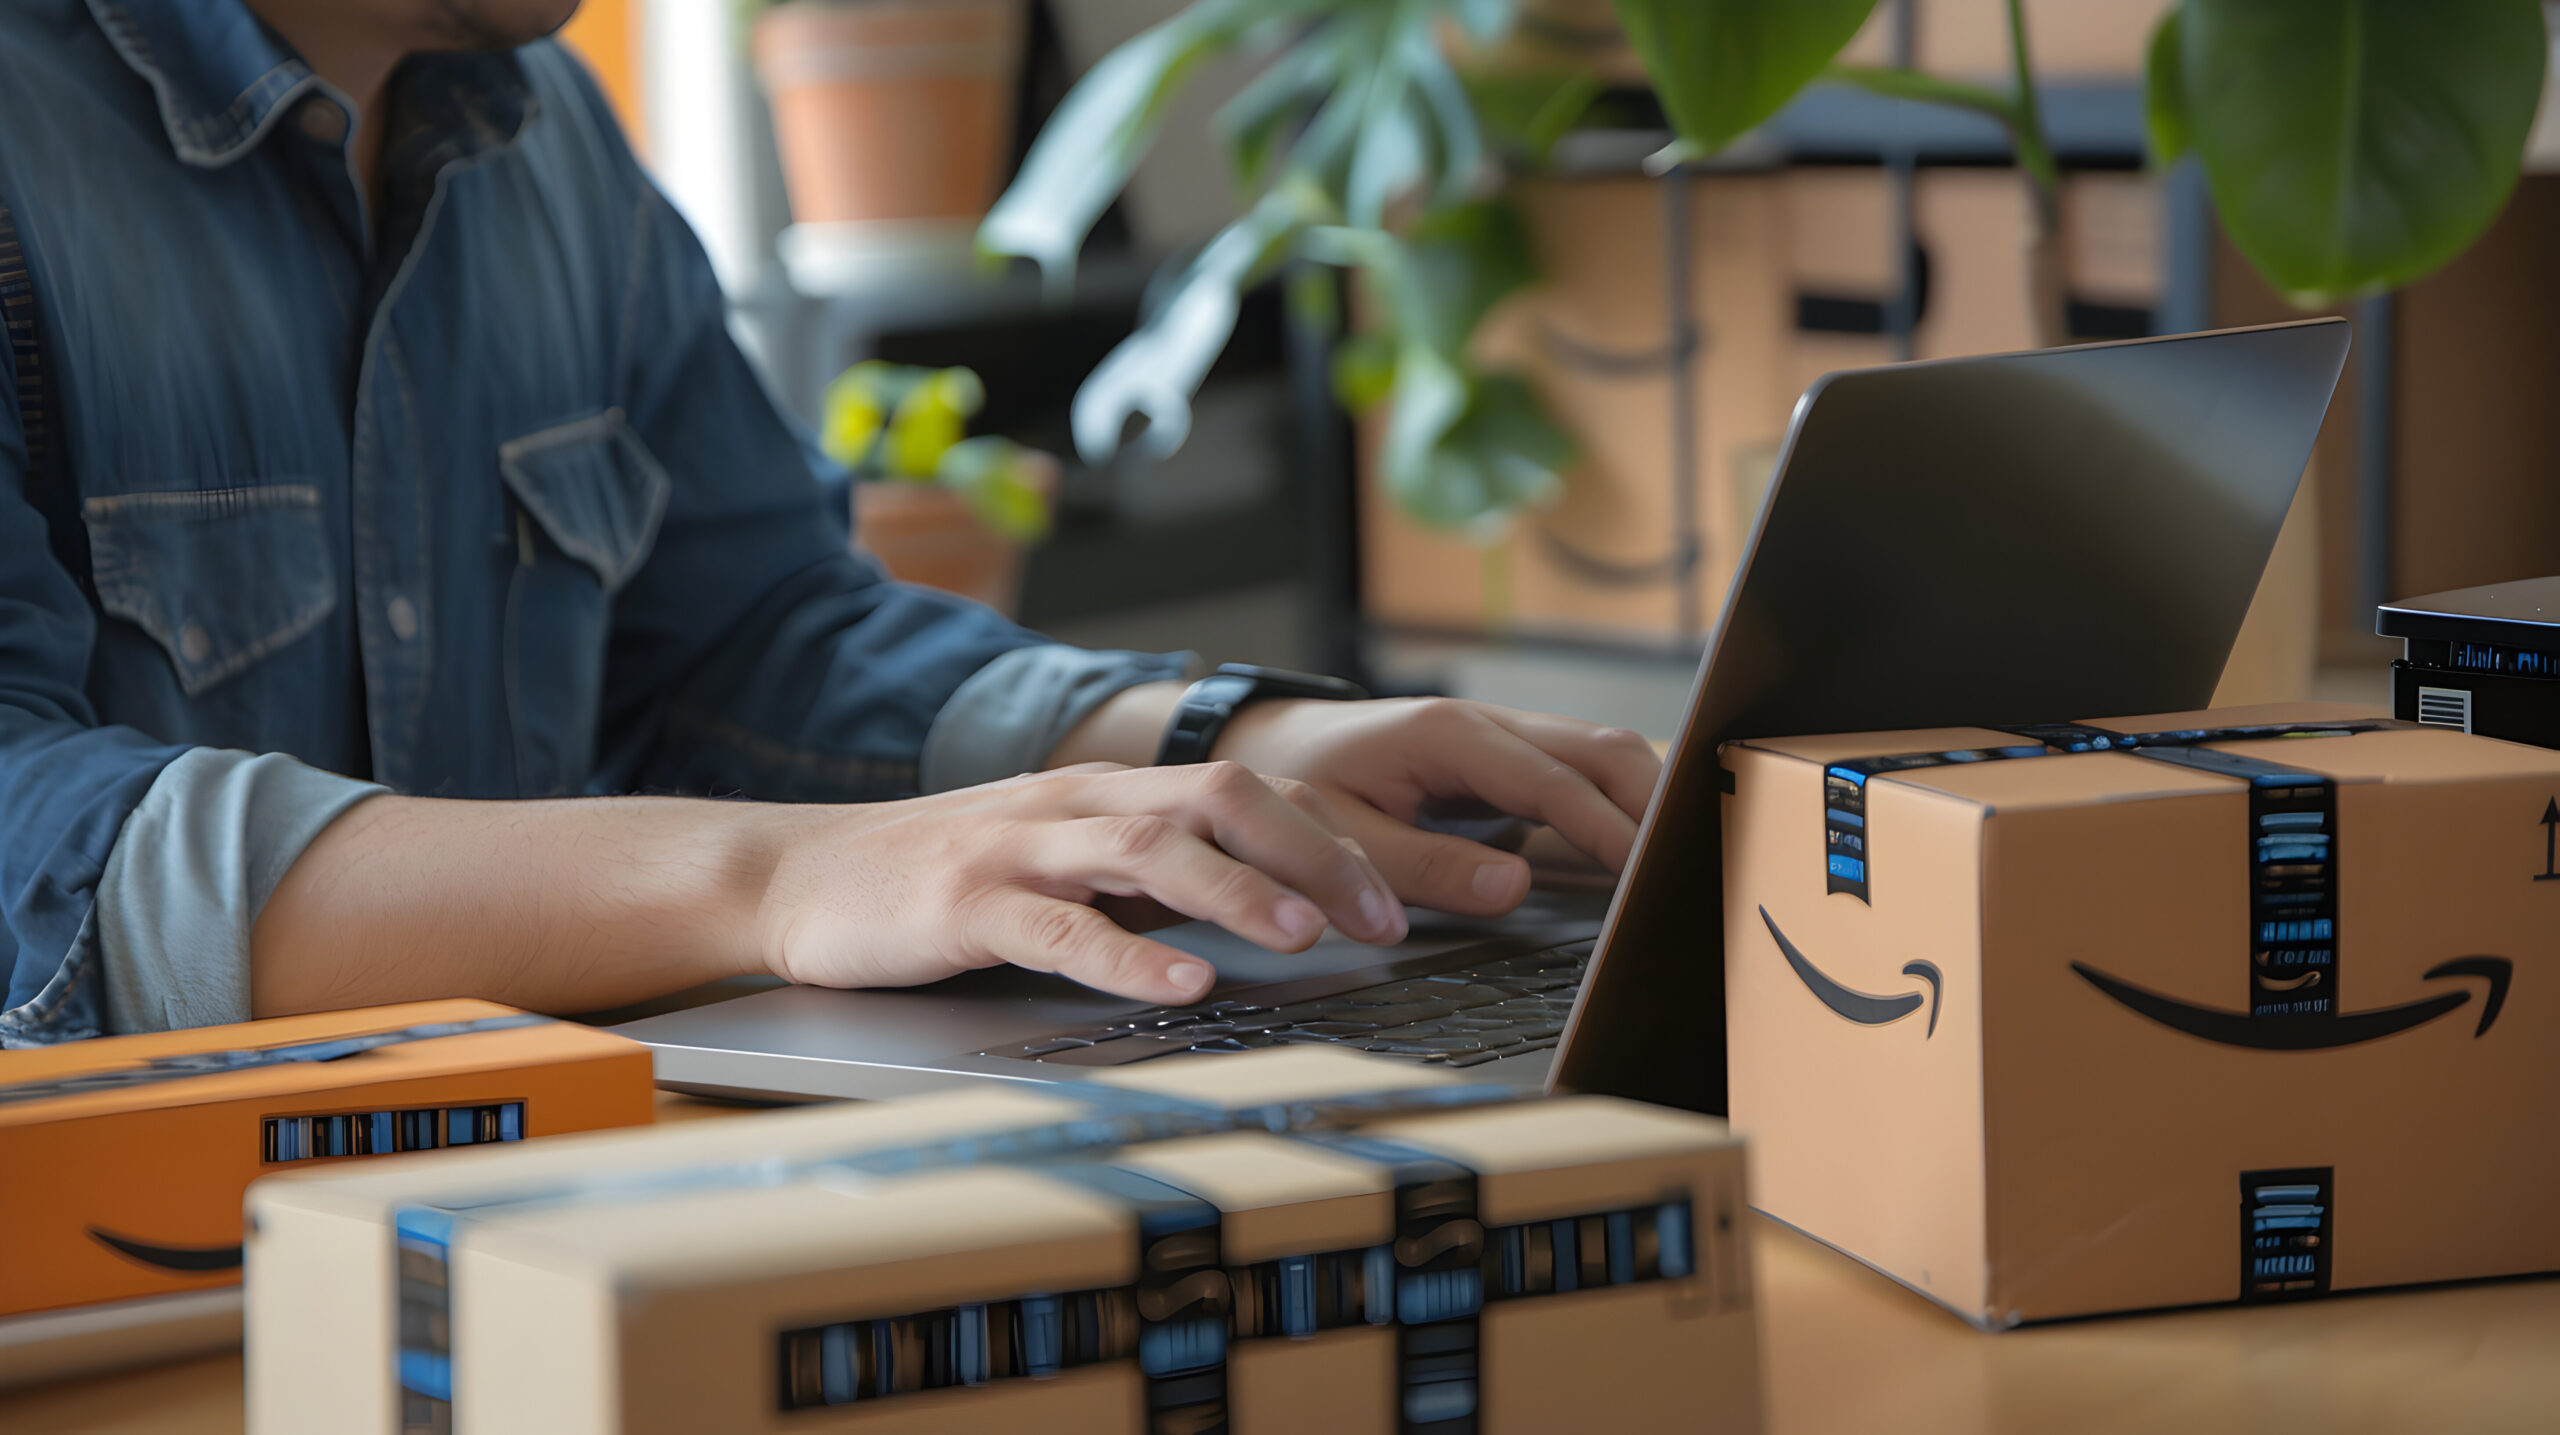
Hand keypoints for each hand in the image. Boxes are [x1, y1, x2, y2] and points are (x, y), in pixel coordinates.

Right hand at [752, 761, 1408, 1004]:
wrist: (800, 875)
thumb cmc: (943, 879)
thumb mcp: (1063, 861)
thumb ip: (1149, 873)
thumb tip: (1262, 903)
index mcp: (1109, 793)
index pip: (1243, 792)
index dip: (1326, 840)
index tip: (1395, 898)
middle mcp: (1076, 805)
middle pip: (1218, 799)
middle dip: (1311, 855)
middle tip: (1380, 917)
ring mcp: (1021, 848)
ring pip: (1149, 850)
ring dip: (1237, 892)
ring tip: (1303, 936)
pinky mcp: (966, 903)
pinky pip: (1059, 927)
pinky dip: (1127, 955)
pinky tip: (1180, 984)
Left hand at [1207, 697, 1660, 915]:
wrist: (1272, 744)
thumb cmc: (1301, 783)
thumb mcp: (1344, 830)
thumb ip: (1423, 864)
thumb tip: (1512, 886)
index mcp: (1450, 734)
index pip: (1554, 779)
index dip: (1607, 828)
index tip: (1647, 875)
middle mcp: (1488, 724)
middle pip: (1603, 750)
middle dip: (1653, 806)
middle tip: (1687, 873)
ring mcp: (1504, 738)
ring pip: (1602, 755)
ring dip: (1644, 803)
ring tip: (1678, 865)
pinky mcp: (1508, 761)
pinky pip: (1580, 773)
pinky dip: (1618, 806)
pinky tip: (1638, 852)